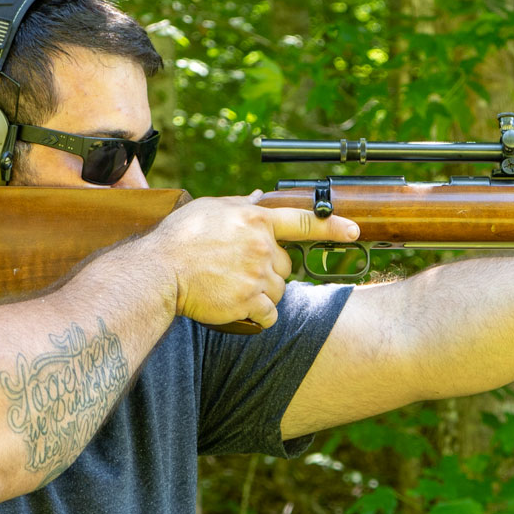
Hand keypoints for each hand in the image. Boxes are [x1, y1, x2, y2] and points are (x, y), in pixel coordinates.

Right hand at [145, 193, 359, 328]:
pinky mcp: (249, 301)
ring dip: (262, 294)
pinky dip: (258, 315)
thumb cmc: (179, 238)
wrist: (159, 271)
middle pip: (286, 266)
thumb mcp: (209, 208)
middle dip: (269, 271)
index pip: (304, 221)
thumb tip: (258, 198)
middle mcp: (262, 246)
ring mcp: (257, 275)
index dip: (333, 226)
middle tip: (239, 271)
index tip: (354, 231)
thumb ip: (239, 204)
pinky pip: (269, 315)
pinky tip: (237, 307)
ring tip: (232, 287)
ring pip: (279, 291)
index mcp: (256, 219)